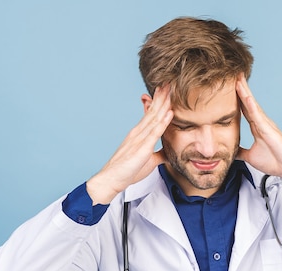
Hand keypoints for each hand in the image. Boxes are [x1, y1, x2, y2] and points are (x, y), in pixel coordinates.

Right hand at [86, 85, 173, 203]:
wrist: (111, 179)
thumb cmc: (127, 171)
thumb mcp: (149, 161)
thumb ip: (159, 154)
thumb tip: (169, 152)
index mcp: (139, 134)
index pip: (151, 114)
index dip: (159, 101)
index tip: (166, 90)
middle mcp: (138, 132)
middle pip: (153, 110)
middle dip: (162, 96)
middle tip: (169, 81)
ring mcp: (139, 138)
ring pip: (154, 117)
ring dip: (163, 103)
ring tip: (170, 89)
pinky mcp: (142, 148)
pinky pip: (154, 133)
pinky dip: (163, 122)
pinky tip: (169, 113)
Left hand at [235, 74, 281, 190]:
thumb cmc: (275, 161)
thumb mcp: (250, 157)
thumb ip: (240, 151)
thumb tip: (230, 151)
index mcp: (257, 127)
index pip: (243, 108)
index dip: (235, 97)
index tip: (227, 86)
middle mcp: (262, 122)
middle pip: (247, 101)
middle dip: (239, 88)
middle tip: (231, 73)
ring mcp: (266, 124)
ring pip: (252, 104)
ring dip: (244, 91)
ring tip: (236, 78)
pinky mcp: (269, 129)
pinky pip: (257, 115)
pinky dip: (250, 104)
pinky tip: (244, 95)